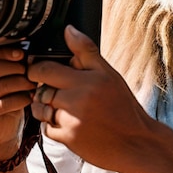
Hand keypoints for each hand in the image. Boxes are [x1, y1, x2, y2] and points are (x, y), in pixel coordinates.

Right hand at [0, 40, 34, 160]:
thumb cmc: (4, 101)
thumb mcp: (2, 81)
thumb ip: (6, 65)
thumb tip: (23, 47)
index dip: (5, 53)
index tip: (21, 53)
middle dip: (17, 69)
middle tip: (32, 72)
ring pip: (1, 85)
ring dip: (22, 84)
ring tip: (33, 85)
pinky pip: (3, 102)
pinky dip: (20, 99)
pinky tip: (29, 98)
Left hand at [28, 25, 152, 171]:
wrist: (135, 142)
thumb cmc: (122, 106)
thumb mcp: (109, 74)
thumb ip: (86, 51)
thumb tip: (68, 29)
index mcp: (87, 80)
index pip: (45, 69)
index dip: (37, 68)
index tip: (40, 69)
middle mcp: (77, 100)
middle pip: (40, 89)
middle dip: (42, 88)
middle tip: (55, 89)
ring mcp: (71, 121)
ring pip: (40, 110)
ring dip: (46, 107)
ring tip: (64, 107)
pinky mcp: (68, 139)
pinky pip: (46, 128)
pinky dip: (53, 125)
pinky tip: (69, 122)